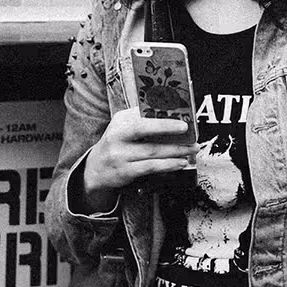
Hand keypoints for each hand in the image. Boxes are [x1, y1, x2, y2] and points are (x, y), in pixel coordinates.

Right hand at [82, 108, 197, 207]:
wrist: (95, 169)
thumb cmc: (117, 144)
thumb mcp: (123, 127)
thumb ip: (142, 120)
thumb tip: (171, 116)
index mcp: (120, 121)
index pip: (140, 115)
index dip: (161, 118)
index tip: (181, 121)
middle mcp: (117, 136)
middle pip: (144, 130)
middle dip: (169, 130)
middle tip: (189, 133)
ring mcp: (120, 155)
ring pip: (152, 151)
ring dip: (176, 150)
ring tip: (191, 149)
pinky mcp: (125, 172)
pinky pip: (151, 167)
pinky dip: (169, 165)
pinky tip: (180, 163)